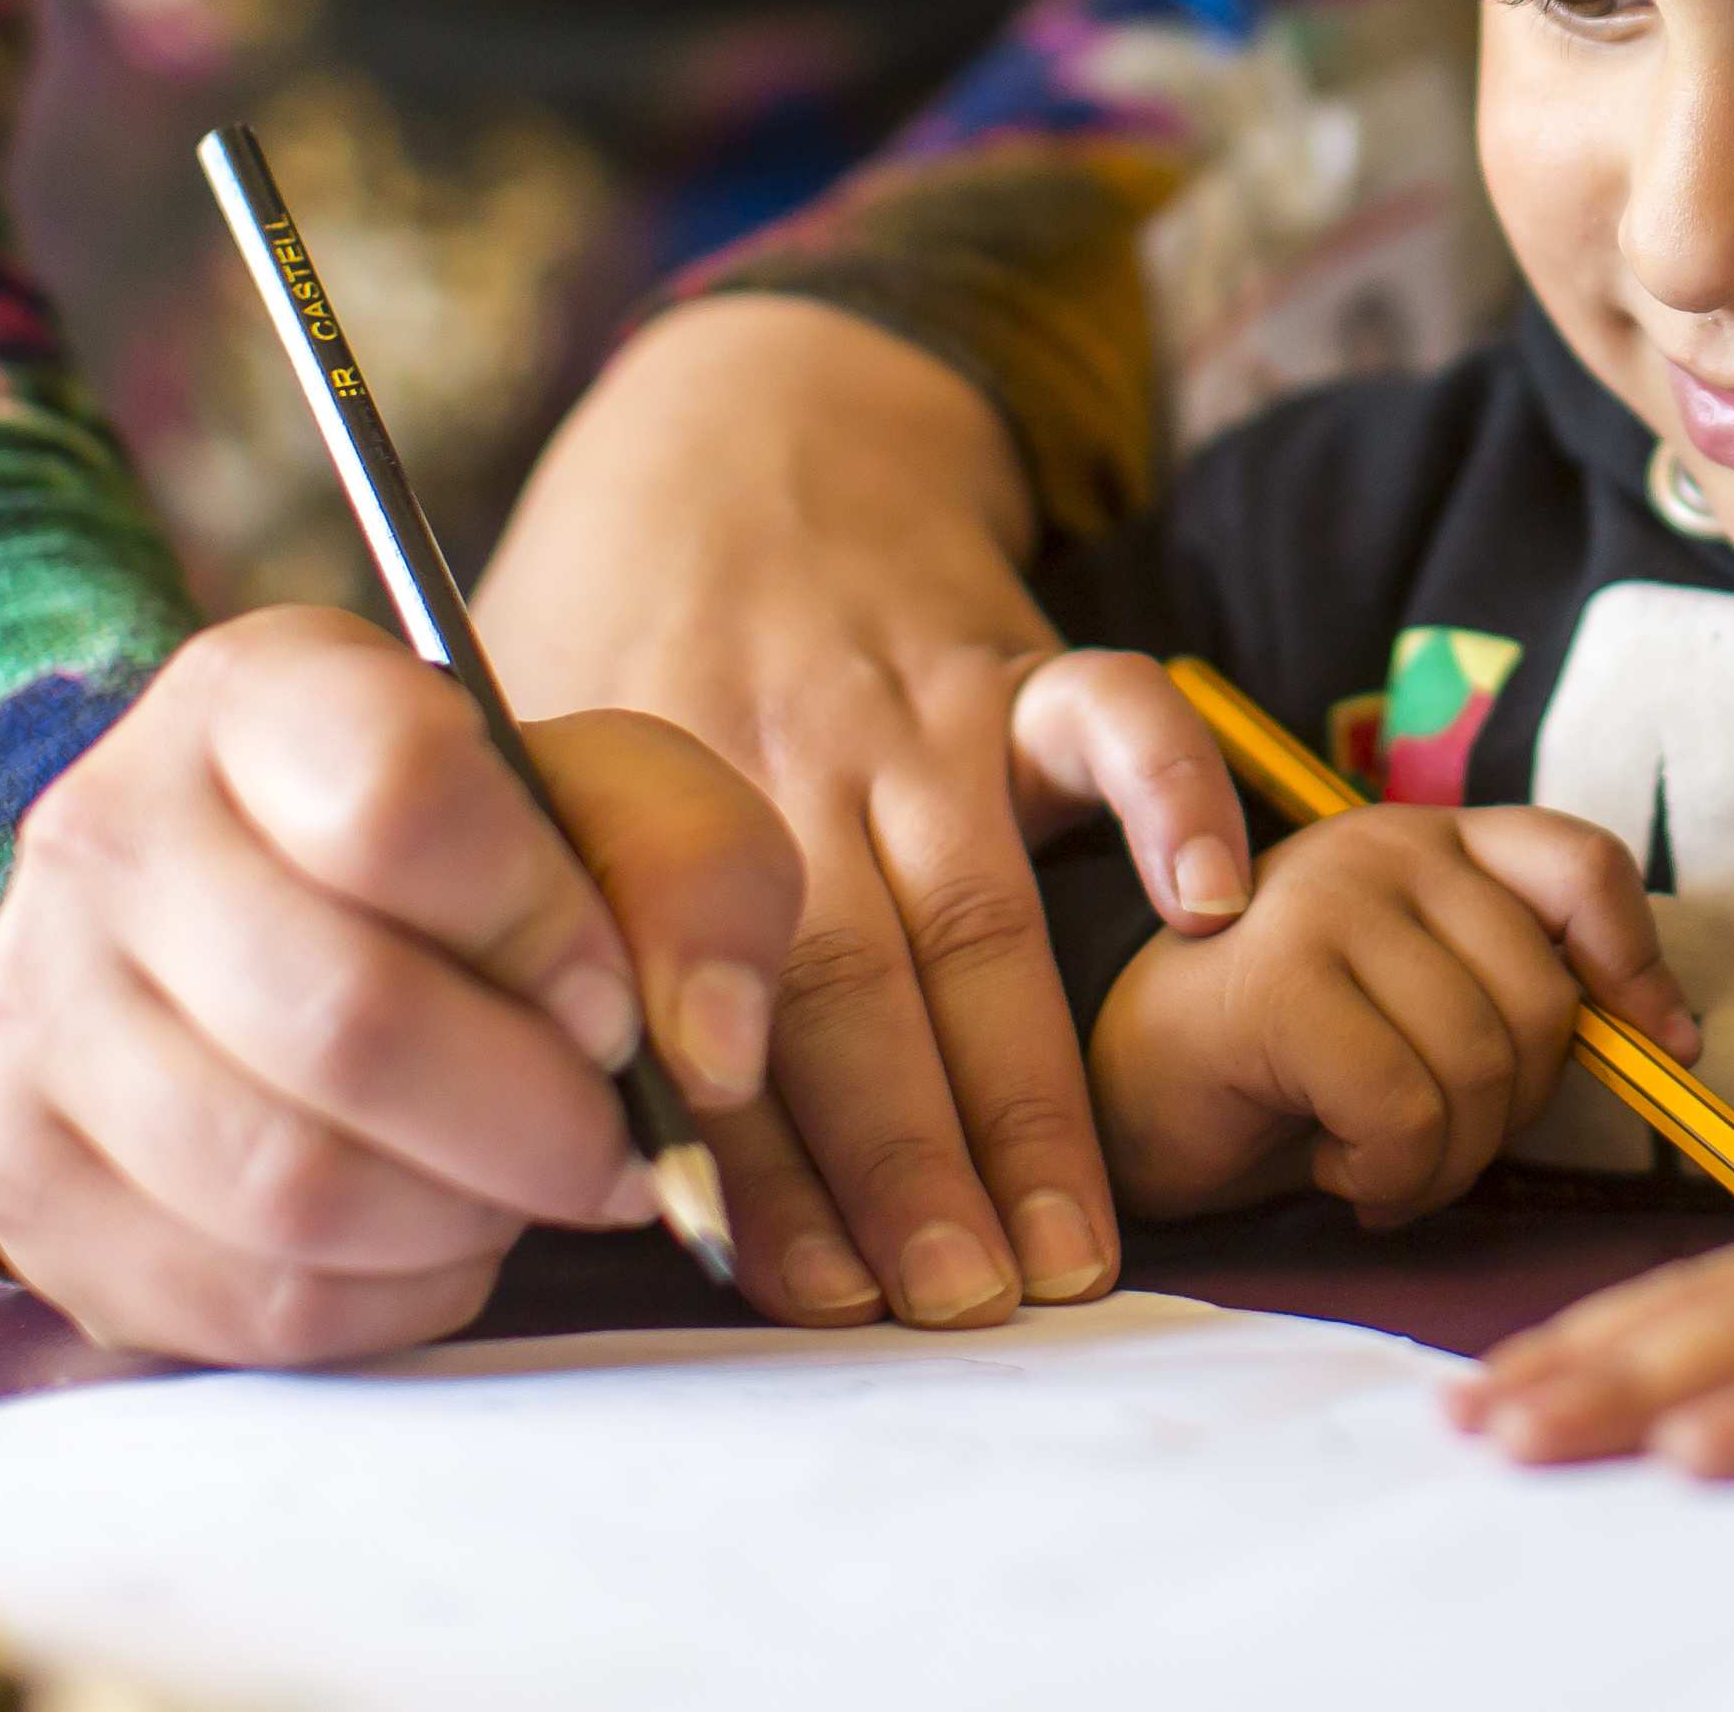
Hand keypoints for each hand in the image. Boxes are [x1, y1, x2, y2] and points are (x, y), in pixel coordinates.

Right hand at [0, 606, 800, 1365]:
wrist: (280, 922)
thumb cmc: (476, 856)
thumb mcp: (617, 802)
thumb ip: (696, 883)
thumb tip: (704, 1054)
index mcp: (256, 696)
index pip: (393, 802)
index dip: (542, 927)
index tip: (610, 996)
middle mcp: (109, 837)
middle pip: (342, 1021)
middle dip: (533, 1118)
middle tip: (608, 1143)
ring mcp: (40, 1016)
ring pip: (285, 1183)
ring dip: (464, 1216)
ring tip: (521, 1182)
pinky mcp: (30, 1184)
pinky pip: (241, 1302)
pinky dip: (387, 1300)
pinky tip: (436, 1236)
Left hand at [476, 296, 1251, 1331]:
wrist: (737, 425)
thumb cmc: (614, 628)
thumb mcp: (520, 755)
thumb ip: (537, 927)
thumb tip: (537, 1148)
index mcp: (645, 811)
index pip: (710, 1016)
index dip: (763, 1165)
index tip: (810, 1294)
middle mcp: (780, 764)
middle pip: (853, 992)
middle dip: (912, 1169)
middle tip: (964, 1308)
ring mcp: (910, 707)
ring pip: (976, 913)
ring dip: (1029, 1089)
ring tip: (1071, 1241)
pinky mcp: (1013, 653)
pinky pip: (1110, 710)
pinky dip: (1171, 795)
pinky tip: (1212, 907)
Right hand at [1088, 804, 1693, 1224]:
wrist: (1120, 1105)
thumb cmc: (1287, 1072)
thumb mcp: (1423, 1010)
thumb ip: (1519, 993)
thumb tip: (1669, 1039)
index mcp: (1432, 839)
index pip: (1582, 864)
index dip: (1637, 963)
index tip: (1663, 1050)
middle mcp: (1383, 843)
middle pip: (1544, 998)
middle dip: (1510, 1111)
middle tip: (1431, 1145)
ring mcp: (1325, 901)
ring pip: (1480, 1065)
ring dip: (1445, 1161)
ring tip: (1377, 1163)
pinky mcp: (1277, 980)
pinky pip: (1405, 1110)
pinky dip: (1387, 1175)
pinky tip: (1334, 1168)